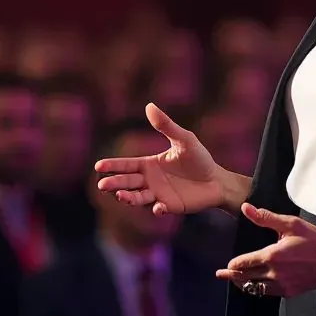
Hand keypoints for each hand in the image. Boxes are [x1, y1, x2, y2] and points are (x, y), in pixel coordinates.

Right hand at [95, 103, 226, 215]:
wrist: (217, 180)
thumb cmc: (199, 159)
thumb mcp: (184, 139)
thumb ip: (166, 125)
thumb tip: (149, 105)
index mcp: (149, 164)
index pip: (126, 165)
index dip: (113, 166)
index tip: (98, 166)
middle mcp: (150, 181)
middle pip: (127, 182)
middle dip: (114, 184)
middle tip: (103, 185)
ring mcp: (158, 195)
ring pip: (138, 198)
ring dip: (129, 198)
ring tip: (122, 197)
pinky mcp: (170, 207)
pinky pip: (160, 209)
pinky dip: (157, 210)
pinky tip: (159, 208)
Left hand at [216, 205, 315, 296]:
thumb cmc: (315, 240)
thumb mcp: (290, 224)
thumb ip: (265, 218)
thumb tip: (245, 208)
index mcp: (271, 256)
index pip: (245, 263)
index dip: (233, 265)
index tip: (225, 266)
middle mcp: (274, 274)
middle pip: (247, 278)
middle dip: (233, 276)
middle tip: (221, 276)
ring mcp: (283, 285)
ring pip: (257, 288)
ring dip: (245, 284)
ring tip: (237, 281)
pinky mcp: (291, 292)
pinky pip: (269, 293)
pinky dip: (260, 289)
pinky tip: (258, 285)